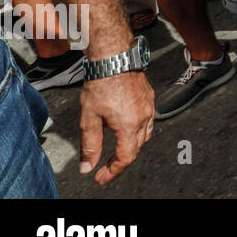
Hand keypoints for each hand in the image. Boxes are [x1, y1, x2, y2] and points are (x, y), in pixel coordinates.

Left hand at [78, 70, 153, 185]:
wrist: (114, 59)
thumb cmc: (101, 85)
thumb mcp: (89, 118)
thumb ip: (90, 145)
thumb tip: (87, 167)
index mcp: (129, 126)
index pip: (125, 158)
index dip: (112, 172)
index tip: (100, 178)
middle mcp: (143, 119)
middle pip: (136, 149)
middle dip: (120, 162)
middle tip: (104, 168)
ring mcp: (149, 108)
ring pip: (144, 136)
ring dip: (131, 147)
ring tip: (116, 149)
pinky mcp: (149, 99)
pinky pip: (148, 121)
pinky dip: (137, 131)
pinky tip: (125, 127)